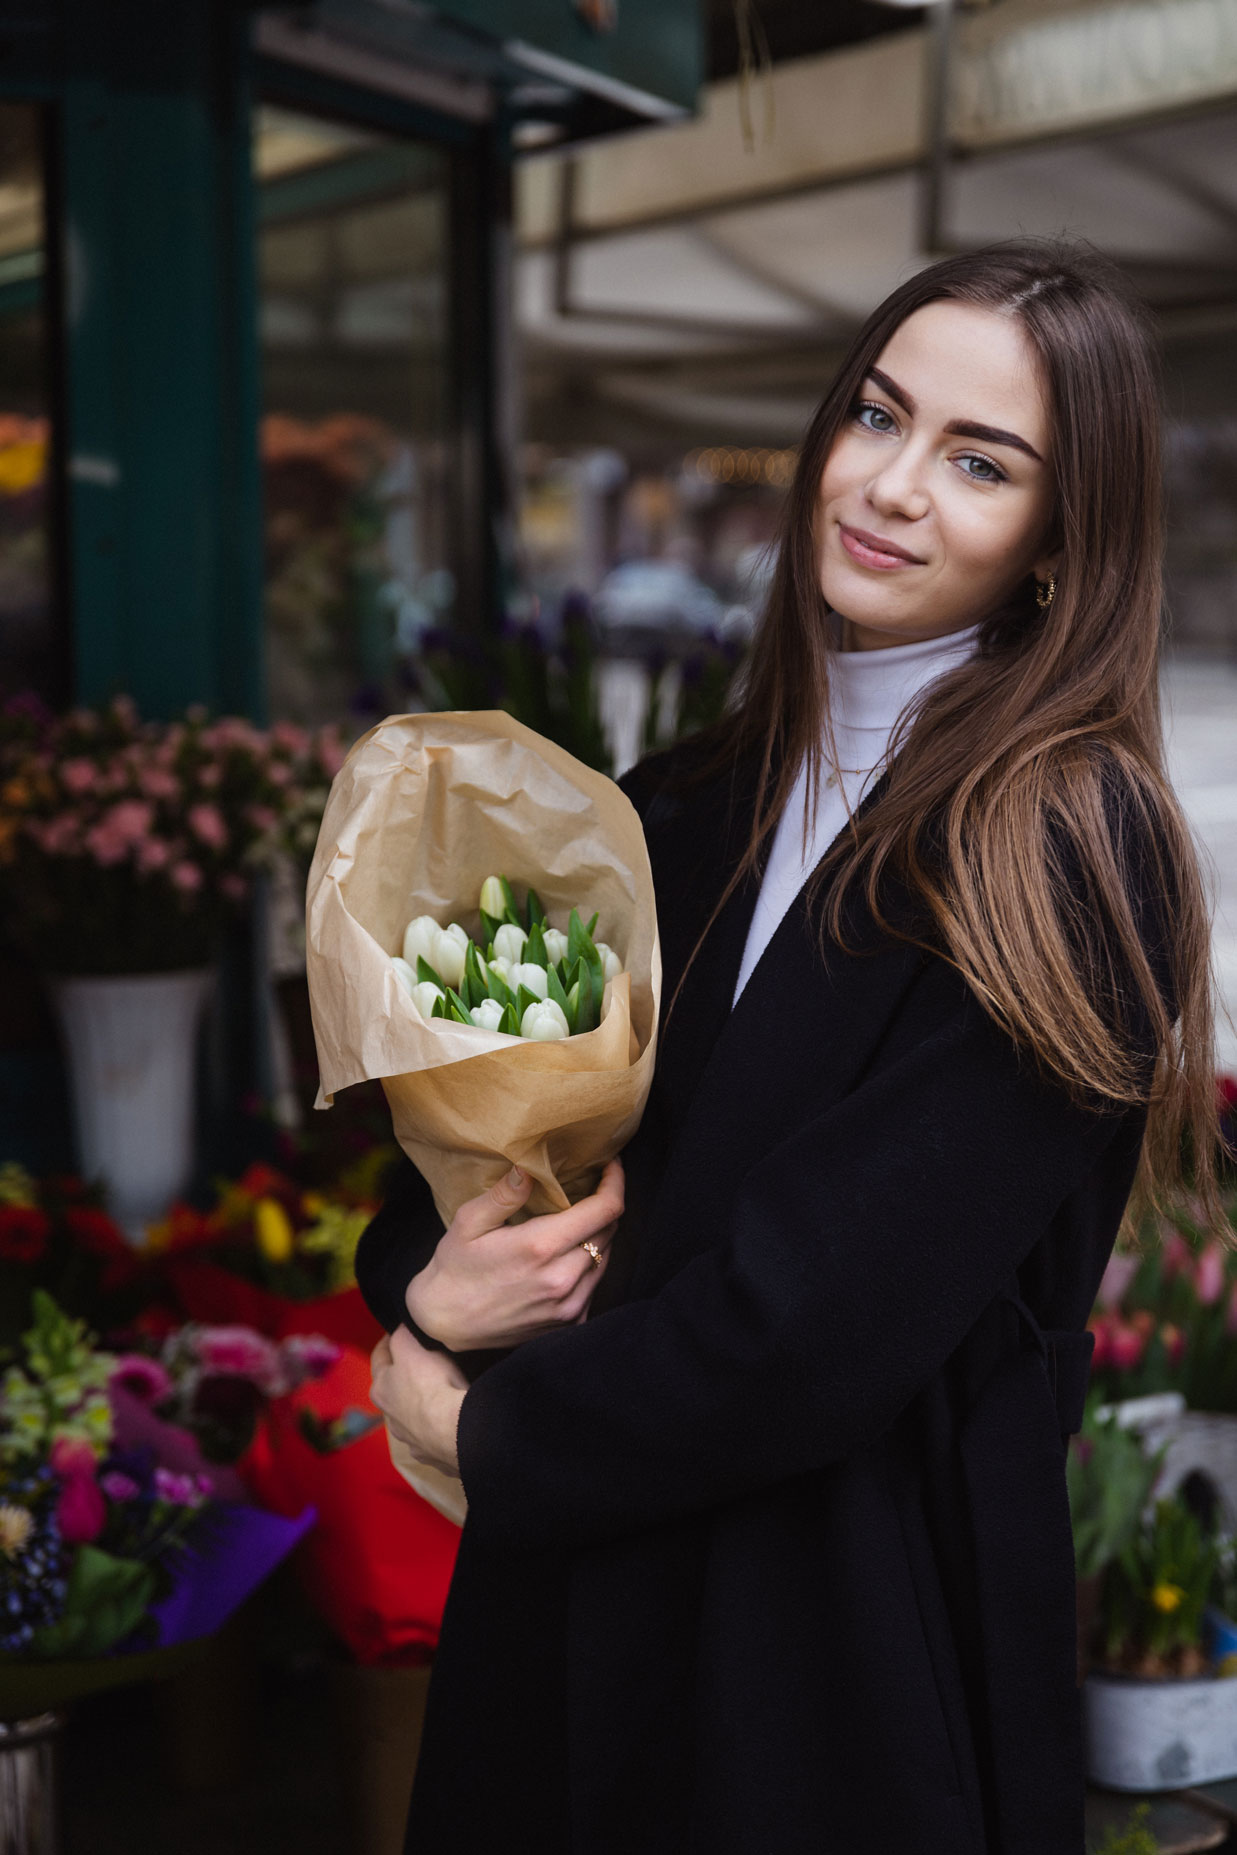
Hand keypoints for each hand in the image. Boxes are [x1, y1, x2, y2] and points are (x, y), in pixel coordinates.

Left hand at [370, 1327, 468, 1477]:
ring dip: (421, 1406)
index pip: (379, 1357)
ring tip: (441, 1395)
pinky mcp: (432, 1455)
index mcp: (380, 1389)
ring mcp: (410, 1440)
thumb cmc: (430, 1382)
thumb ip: (402, 1334)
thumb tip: (400, 1328)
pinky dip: (438, 1428)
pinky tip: (451, 1422)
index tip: (397, 1331)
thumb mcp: (411, 1345)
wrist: (455, 1429)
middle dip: (404, 1376)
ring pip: (412, 1417)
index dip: (388, 1340)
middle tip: (423, 1363)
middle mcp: (390, 1417)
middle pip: (394, 1390)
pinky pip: (433, 1437)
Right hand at [405, 1157, 624, 1352]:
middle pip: (610, 1231)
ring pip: (606, 1258)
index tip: (611, 1165)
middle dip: (604, 1206)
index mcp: (541, 1247)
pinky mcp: (570, 1323)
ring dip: (598, 1236)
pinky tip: (566, 1257)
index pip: (605, 1209)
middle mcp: (563, 1278)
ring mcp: (569, 1305)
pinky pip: (595, 1285)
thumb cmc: (454, 1268)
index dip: (615, 1182)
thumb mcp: (469, 1222)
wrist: (444, 1323)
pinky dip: (589, 1265)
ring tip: (578, 1222)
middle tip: (589, 1190)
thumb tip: (529, 1167)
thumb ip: (504, 1195)